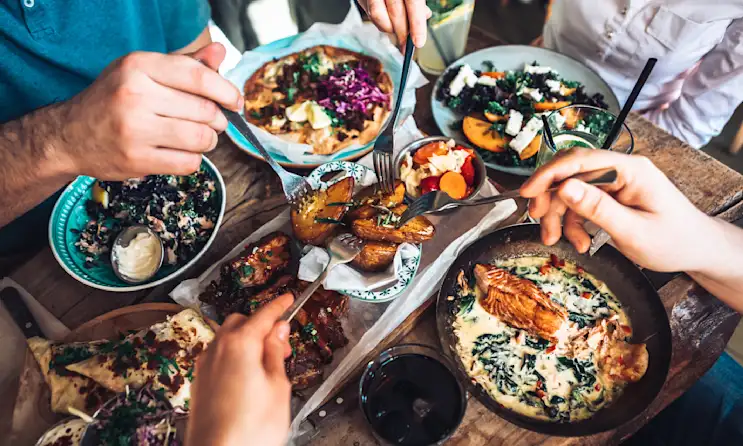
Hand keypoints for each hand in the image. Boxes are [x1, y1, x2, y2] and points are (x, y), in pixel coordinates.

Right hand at [57, 43, 242, 179]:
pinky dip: (193, 159)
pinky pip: (189, 162)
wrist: (69, 135)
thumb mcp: (143, 72)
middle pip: (204, 110)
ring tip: (197, 137)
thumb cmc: (113, 100)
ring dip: (208, 141)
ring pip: (201, 138)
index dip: (226, 91)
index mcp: (139, 66)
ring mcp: (135, 129)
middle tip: (211, 122)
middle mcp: (135, 94)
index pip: (198, 77)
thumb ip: (185, 64)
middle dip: (217, 119)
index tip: (235, 102)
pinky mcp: (137, 159)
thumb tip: (220, 53)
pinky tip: (181, 152)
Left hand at [186, 294, 293, 445]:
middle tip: (281, 344)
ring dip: (246, 341)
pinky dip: (234, 356)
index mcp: (239, 344)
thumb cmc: (249, 428)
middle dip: (261, 326)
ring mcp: (204, 366)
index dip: (279, 305)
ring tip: (267, 364)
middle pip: (241, 322)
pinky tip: (247, 377)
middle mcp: (217, 349)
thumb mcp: (278, 386)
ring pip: (227, 339)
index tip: (288, 299)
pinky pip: (218, 357)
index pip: (263, 314)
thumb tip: (278, 330)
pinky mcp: (198, 382)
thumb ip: (275, 352)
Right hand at [358, 0, 431, 47]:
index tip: (419, 42)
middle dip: (402, 33)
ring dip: (389, 29)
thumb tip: (424, 16)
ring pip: (377, 16)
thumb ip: (418, 0)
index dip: (416, 24)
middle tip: (408, 46)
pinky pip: (368, 12)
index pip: (413, 3)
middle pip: (395, 12)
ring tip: (398, 33)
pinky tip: (387, 21)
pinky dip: (379, 20)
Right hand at [520, 148, 713, 272]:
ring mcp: (613, 182)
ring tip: (560, 242)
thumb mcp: (633, 230)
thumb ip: (597, 208)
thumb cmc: (673, 241)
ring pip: (569, 192)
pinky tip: (579, 242)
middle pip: (569, 175)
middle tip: (541, 225)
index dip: (548, 175)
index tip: (527, 193)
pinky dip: (572, 223)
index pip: (579, 161)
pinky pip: (579, 204)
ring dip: (559, 217)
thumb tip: (563, 188)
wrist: (696, 250)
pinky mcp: (610, 196)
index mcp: (629, 169)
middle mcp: (619, 170)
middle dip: (550, 200)